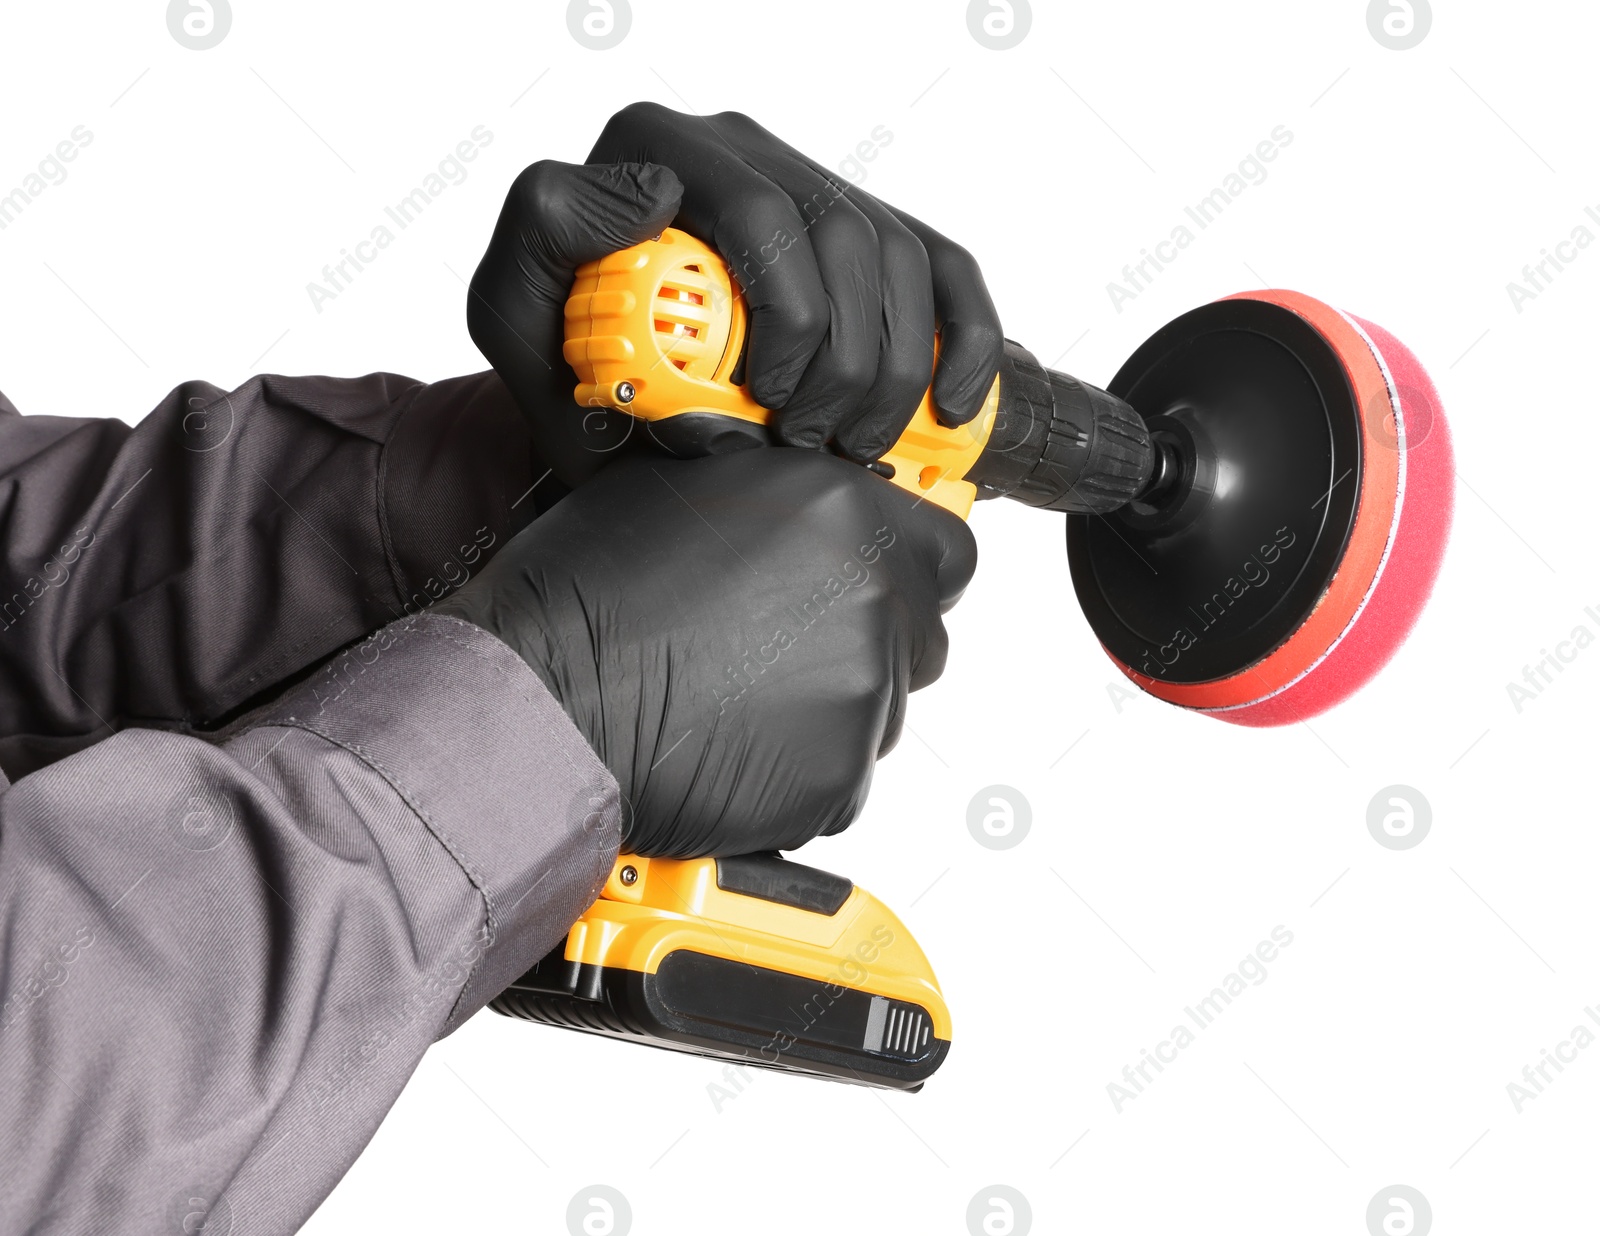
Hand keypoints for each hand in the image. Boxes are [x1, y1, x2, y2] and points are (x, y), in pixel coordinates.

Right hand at [433, 447, 975, 856]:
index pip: (946, 548)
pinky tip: (734, 749)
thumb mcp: (684, 490)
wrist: (539, 705)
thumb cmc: (581, 599)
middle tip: (793, 651)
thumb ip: (776, 498)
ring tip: (743, 701)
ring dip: (833, 707)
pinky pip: (844, 777)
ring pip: (884, 708)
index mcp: (841, 512)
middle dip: (873, 643)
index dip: (907, 570)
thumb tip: (800, 507)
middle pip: (923, 634)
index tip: (878, 584)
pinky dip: (801, 771)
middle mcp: (872, 598)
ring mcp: (862, 693)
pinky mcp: (837, 777)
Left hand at [467, 102, 1003, 486]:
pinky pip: (947, 271)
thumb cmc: (569, 369)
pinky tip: (948, 410)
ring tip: (849, 448)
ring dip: (891, 371)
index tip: (763, 398)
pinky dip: (962, 345)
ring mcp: (814, 185)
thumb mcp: (517, 317)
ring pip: (897, 258)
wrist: (616, 415)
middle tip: (806, 442)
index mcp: (657, 148)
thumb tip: (649, 195)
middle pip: (842, 236)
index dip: (787, 311)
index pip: (759, 207)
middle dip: (840, 359)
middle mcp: (743, 151)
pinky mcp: (874, 232)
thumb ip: (540, 245)